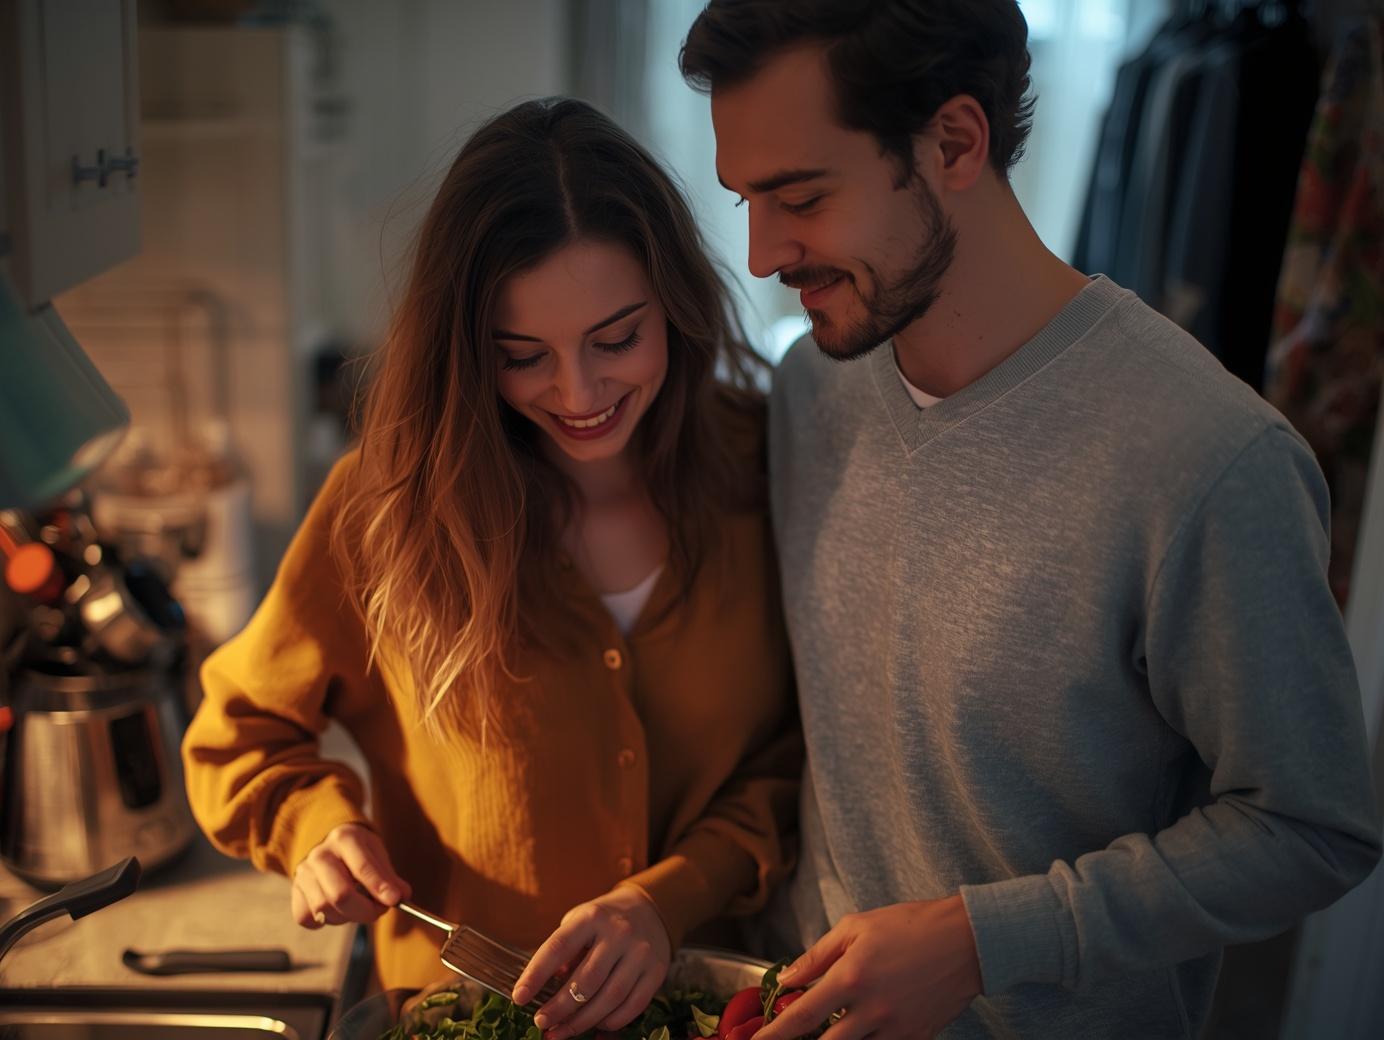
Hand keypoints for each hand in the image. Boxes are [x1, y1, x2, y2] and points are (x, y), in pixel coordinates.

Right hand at [291, 822, 410, 927]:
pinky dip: (326, 920)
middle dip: (364, 910)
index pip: (362, 867)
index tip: (394, 901)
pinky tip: (337, 909)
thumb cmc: (358, 851)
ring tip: (358, 908)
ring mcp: (303, 873)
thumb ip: (389, 876)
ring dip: (347, 917)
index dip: (379, 887)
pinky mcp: (295, 892)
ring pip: (324, 909)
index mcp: (344, 838)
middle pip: (340, 894)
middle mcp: (320, 854)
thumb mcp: (377, 853)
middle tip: (378, 911)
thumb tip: (402, 896)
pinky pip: (308, 918)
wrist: (328, 844)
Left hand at [511, 884, 671, 1039]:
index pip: (558, 947)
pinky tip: (595, 1027)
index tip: (518, 997)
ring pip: (610, 997)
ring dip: (582, 1022)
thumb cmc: (603, 921)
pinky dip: (611, 1022)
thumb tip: (547, 989)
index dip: (536, 974)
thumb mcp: (579, 922)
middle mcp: (619, 932)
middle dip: (560, 1008)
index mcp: (591, 918)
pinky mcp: (657, 971)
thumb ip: (563, 952)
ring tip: (560, 1033)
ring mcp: (641, 952)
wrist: (650, 909)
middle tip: (541, 1022)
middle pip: (586, 980)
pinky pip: (633, 1005)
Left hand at [754, 896, 981, 1039]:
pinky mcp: (917, 1038)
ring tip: (833, 1025)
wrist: (968, 940)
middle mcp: (872, 1009)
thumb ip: (817, 955)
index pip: (801, 1017)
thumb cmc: (910, 925)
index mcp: (852, 977)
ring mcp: (896, 1029)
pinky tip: (863, 1026)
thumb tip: (786, 979)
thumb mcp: (856, 927)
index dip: (773, 1035)